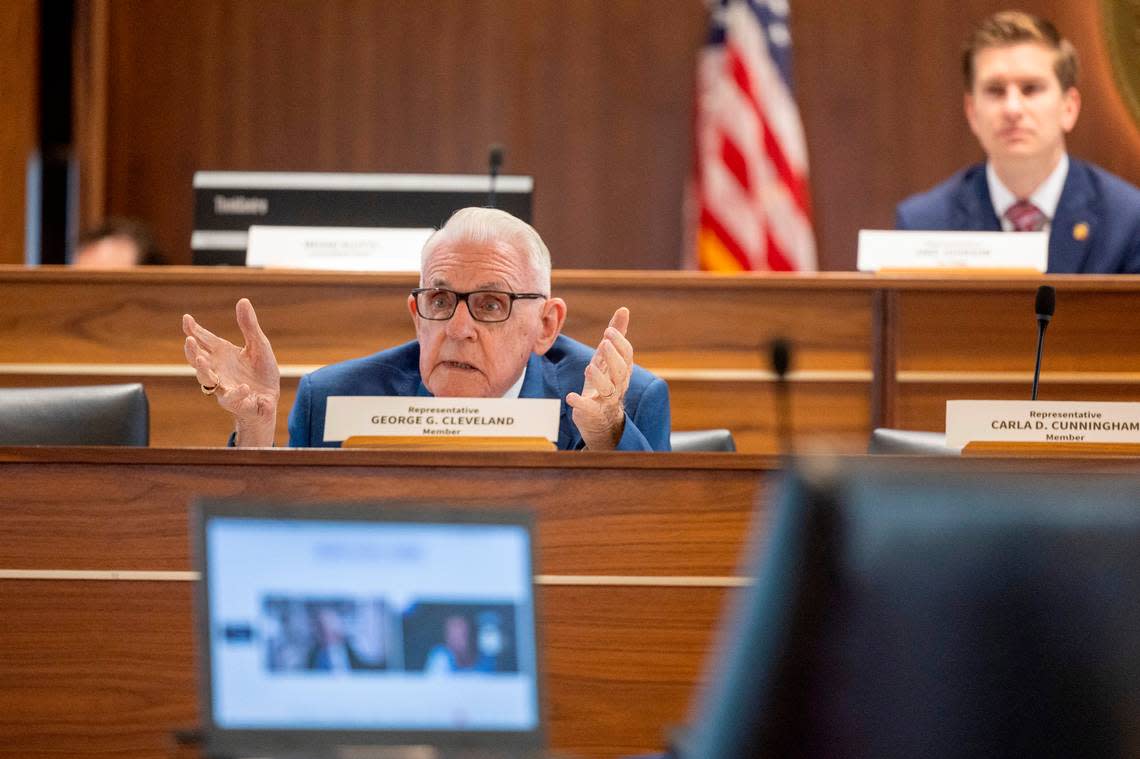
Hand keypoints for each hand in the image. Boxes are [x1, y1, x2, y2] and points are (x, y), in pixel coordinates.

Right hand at [182, 298, 280, 446]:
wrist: (270, 398)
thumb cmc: (260, 371)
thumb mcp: (259, 346)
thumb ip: (249, 326)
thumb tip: (243, 301)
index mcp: (222, 355)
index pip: (204, 341)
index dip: (194, 330)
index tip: (187, 318)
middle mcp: (218, 371)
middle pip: (198, 362)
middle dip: (191, 352)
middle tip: (189, 340)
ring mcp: (225, 387)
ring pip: (208, 382)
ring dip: (203, 371)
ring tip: (201, 360)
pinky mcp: (238, 403)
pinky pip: (234, 399)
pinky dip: (238, 394)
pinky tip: (244, 387)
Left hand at [566, 307, 633, 449]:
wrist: (601, 419)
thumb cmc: (605, 381)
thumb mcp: (608, 358)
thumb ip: (617, 335)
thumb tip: (624, 310)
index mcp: (622, 371)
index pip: (627, 356)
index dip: (620, 343)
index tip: (609, 331)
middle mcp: (618, 385)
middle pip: (621, 372)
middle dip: (613, 357)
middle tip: (604, 343)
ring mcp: (605, 401)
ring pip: (608, 390)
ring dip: (599, 378)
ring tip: (589, 367)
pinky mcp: (591, 413)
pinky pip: (589, 409)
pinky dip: (580, 402)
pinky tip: (571, 397)